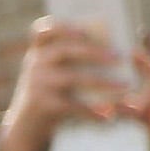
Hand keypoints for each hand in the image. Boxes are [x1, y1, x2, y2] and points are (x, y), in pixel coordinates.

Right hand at [0, 18, 149, 150]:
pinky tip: (107, 115)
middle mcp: (35, 64)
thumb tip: (111, 51)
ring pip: (73, 78)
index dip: (60, 26)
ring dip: (102, 81)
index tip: (82, 28)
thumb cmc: (49, 93)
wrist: (25, 124)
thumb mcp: (52, 72)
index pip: (42, 31)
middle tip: (119, 57)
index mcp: (39, 52)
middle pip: (65, 50)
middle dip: (95, 52)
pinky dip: (92, 111)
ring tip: (124, 85)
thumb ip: (71, 58)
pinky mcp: (42, 104)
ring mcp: (36, 84)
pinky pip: (72, 105)